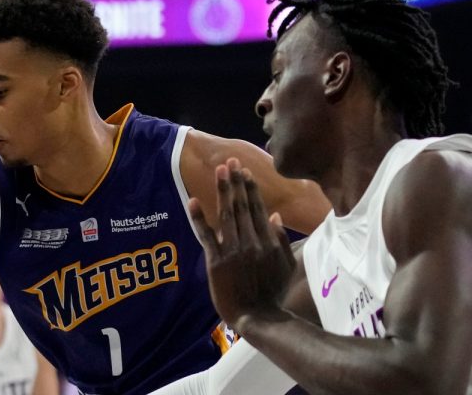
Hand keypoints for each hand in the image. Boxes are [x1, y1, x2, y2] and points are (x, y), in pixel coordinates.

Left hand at [190, 158, 294, 328]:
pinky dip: (199, 218)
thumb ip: (279, 239)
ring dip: (222, 191)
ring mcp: (233, 251)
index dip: (251, 189)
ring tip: (219, 170)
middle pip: (242, 206)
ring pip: (226, 215)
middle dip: (236, 182)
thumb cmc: (272, 293)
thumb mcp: (285, 265)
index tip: (245, 172)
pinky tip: (193, 201)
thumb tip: (275, 215)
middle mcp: (251, 242)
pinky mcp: (216, 261)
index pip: (258, 208)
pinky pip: (206, 235)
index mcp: (267, 242)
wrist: (257, 316)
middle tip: (230, 161)